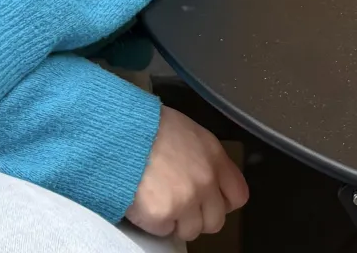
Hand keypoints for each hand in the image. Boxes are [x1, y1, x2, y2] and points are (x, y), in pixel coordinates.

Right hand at [125, 106, 248, 242]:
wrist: (118, 130)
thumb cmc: (147, 125)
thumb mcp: (185, 130)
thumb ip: (202, 157)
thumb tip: (206, 177)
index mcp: (213, 156)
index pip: (238, 195)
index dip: (222, 200)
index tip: (208, 199)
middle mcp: (205, 181)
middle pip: (215, 220)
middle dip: (198, 215)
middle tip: (176, 199)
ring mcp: (186, 200)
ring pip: (191, 230)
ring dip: (175, 219)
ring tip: (157, 196)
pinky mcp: (162, 215)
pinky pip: (164, 231)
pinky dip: (154, 220)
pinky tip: (144, 198)